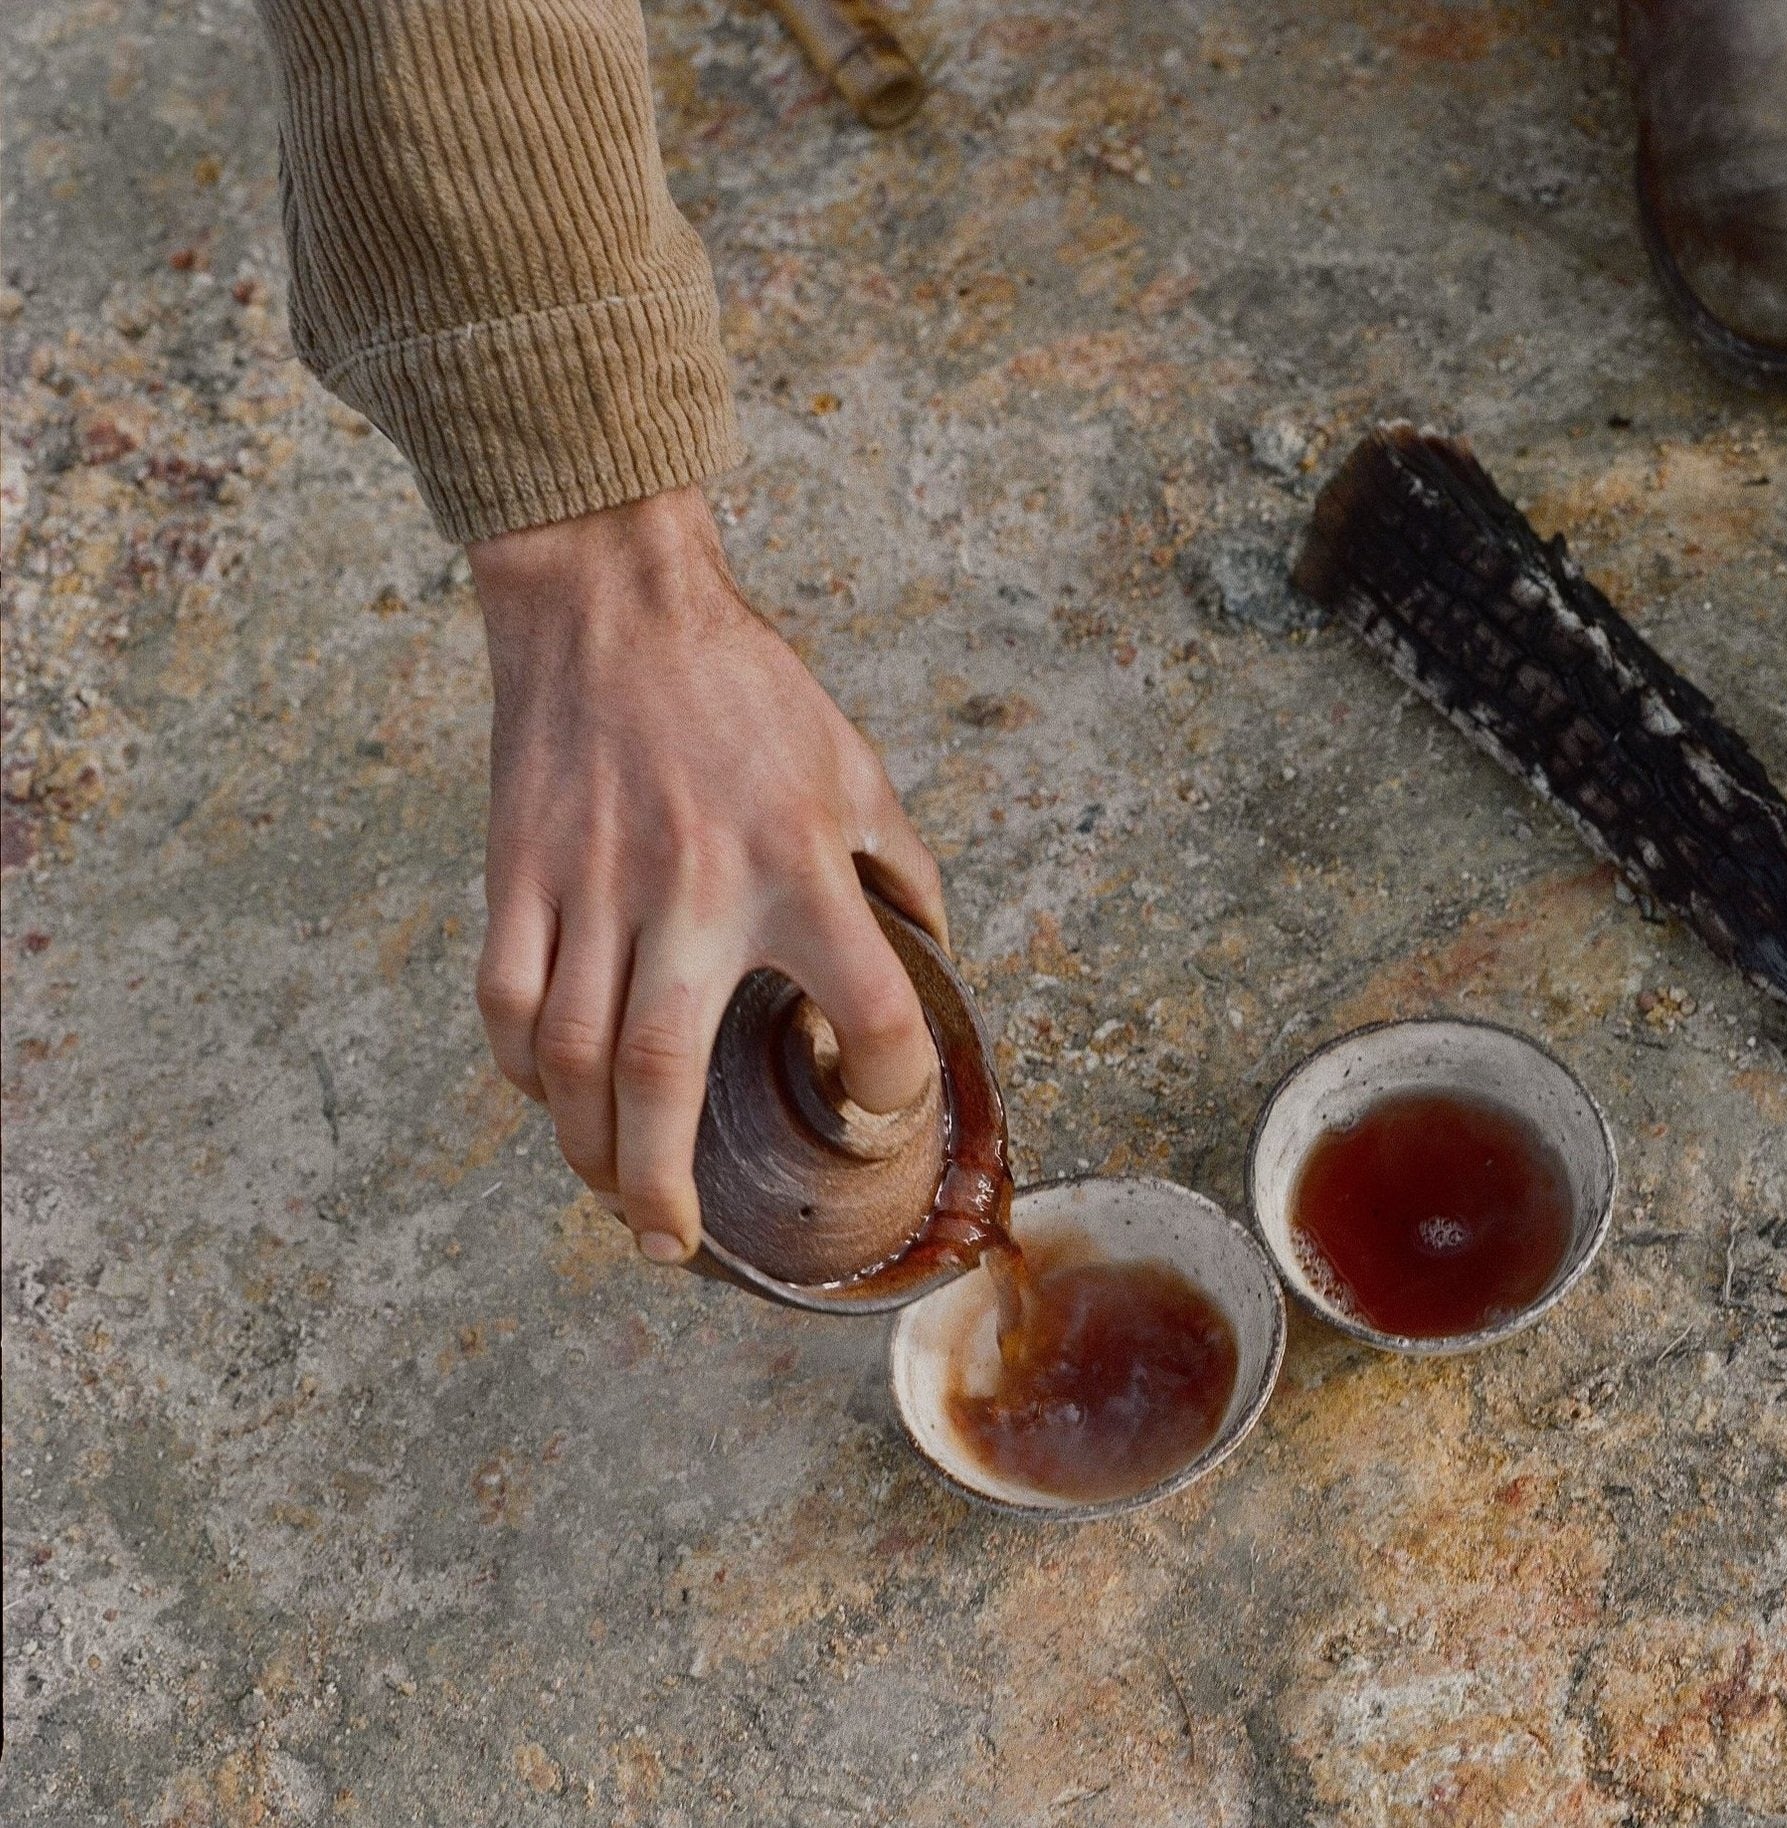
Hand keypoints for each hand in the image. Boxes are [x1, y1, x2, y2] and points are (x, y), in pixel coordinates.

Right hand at [467, 487, 945, 1264]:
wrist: (614, 605)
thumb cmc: (749, 691)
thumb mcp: (859, 770)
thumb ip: (905, 871)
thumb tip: (937, 959)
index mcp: (799, 866)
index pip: (867, 1010)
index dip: (885, 1080)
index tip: (874, 1104)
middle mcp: (693, 888)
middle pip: (659, 1074)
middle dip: (659, 1185)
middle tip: (672, 1246)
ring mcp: (592, 883)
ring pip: (568, 1056)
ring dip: (584, 1148)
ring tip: (614, 1196)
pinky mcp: (518, 871)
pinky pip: (505, 999)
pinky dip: (523, 1066)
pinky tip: (551, 1095)